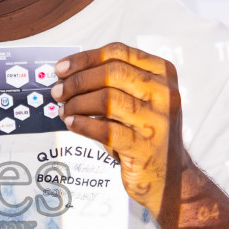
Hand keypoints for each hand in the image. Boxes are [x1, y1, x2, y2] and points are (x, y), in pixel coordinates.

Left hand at [51, 42, 186, 217]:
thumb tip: (68, 77)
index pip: (119, 53)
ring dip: (78, 103)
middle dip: (78, 81)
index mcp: (162, 74)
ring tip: (64, 110)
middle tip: (58, 92)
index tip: (61, 69)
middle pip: (112, 73)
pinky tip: (72, 124)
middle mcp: (164, 93)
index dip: (85, 59)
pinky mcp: (144, 147)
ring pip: (108, 99)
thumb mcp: (138, 100)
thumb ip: (113, 84)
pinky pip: (107, 130)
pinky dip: (84, 125)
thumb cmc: (145, 133)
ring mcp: (157, 121)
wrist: (169, 175)